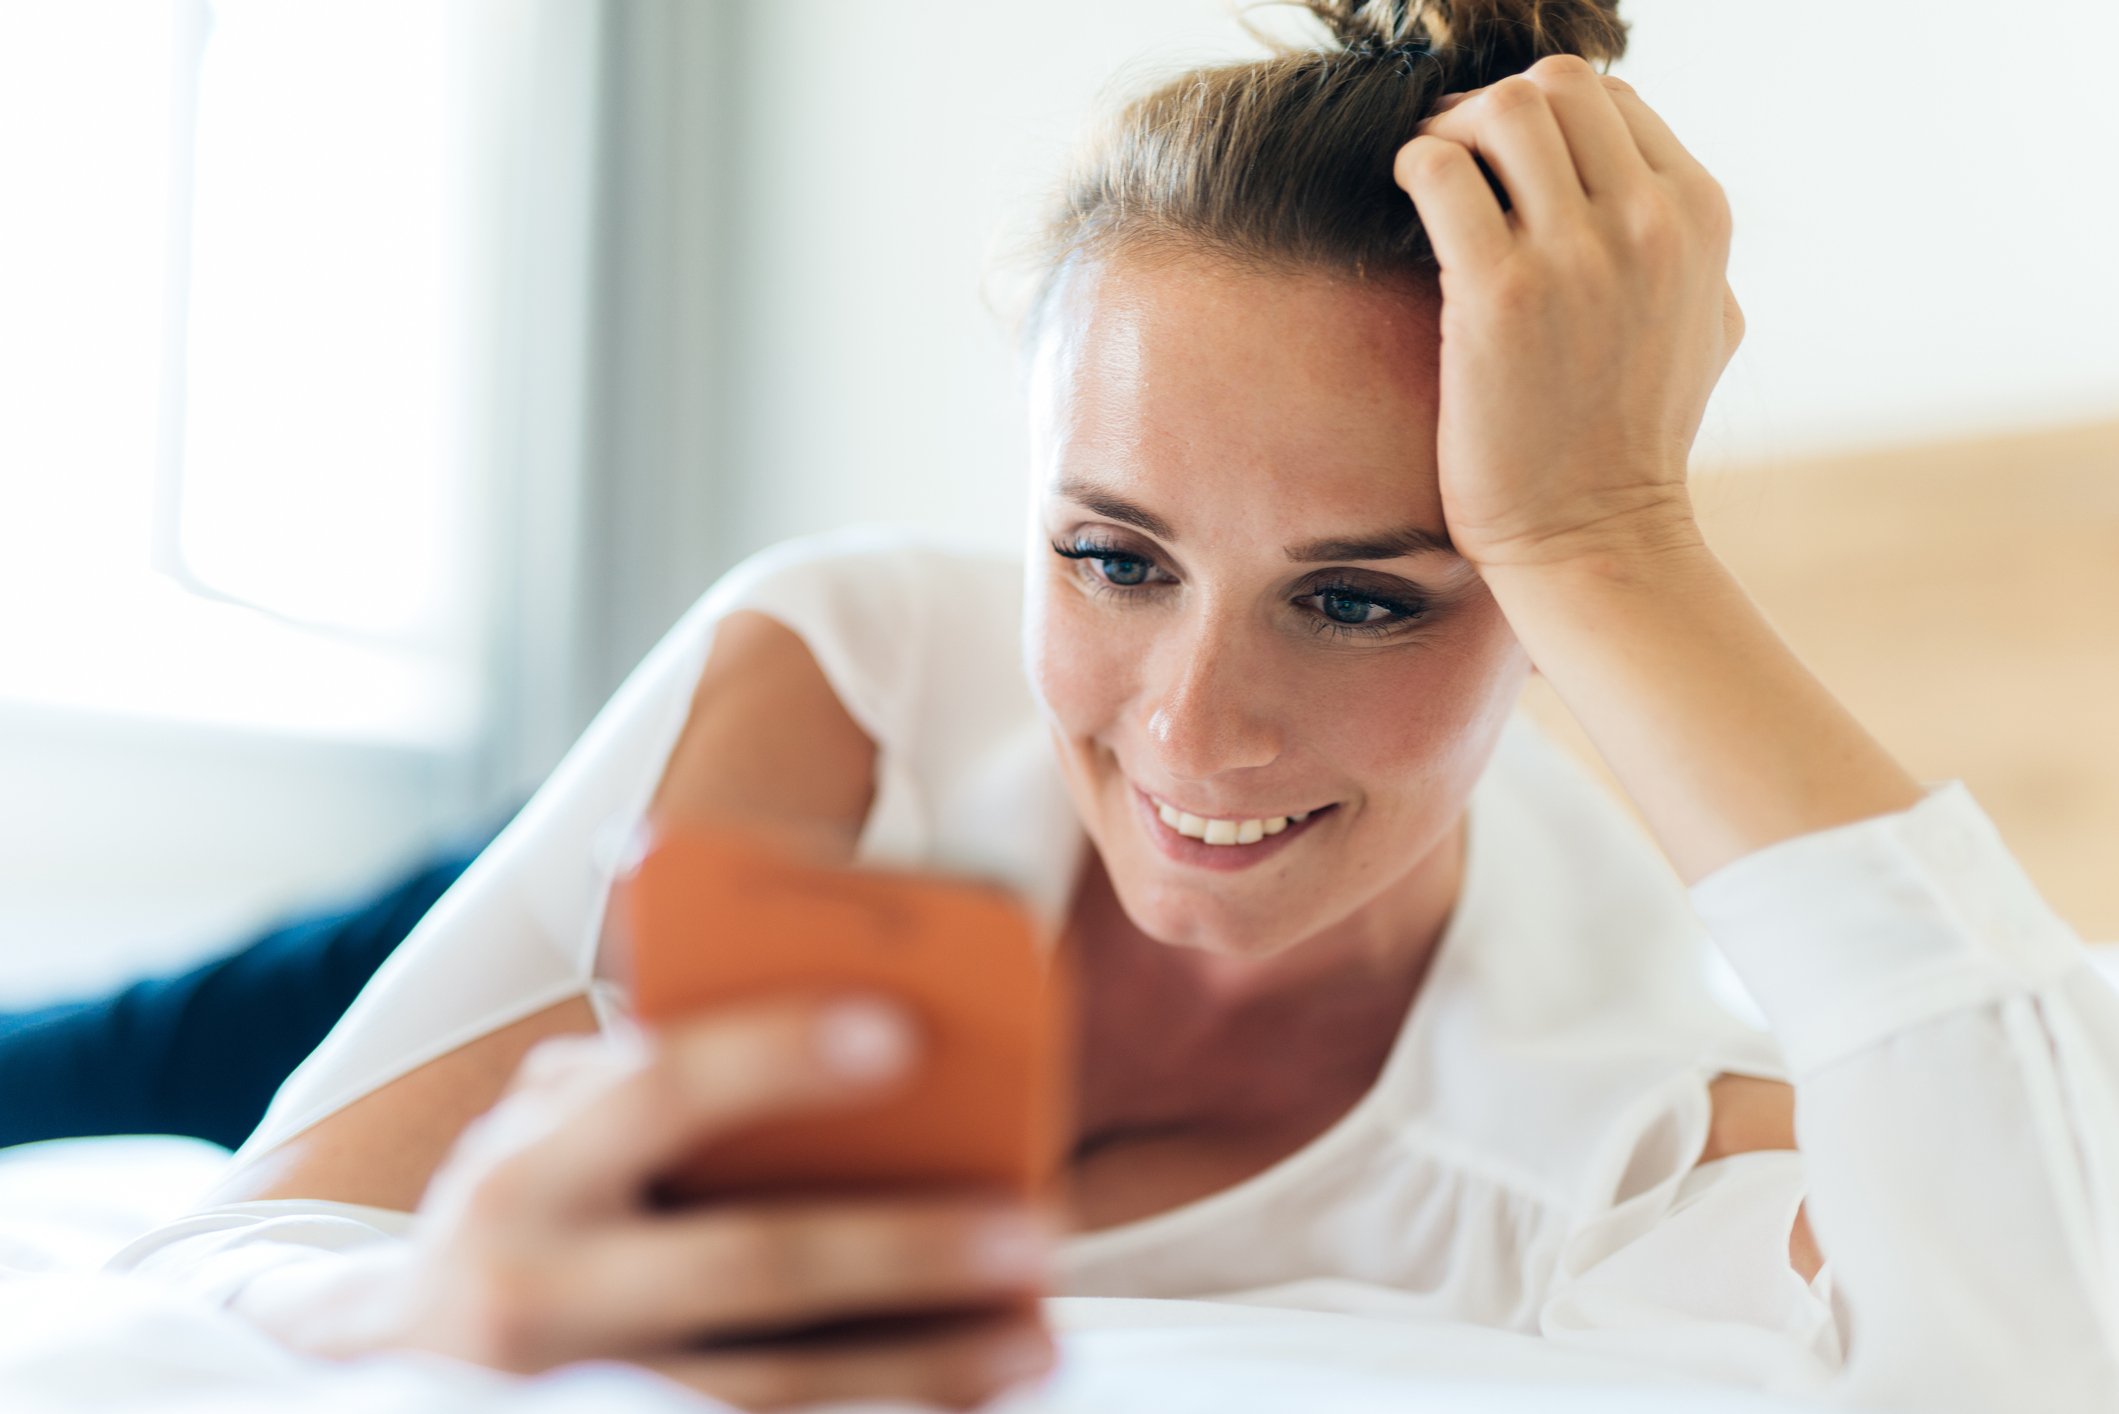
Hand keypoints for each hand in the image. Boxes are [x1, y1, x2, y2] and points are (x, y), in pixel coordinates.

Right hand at [381, 997, 1056, 1409]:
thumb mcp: (542, 1132)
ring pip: (776, 1392)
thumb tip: (818, 1021)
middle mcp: (538, 1295)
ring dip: (926, 1366)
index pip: (659, 1092)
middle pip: (750, 1263)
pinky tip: (972, 1404)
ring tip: (1039, 1336)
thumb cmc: (520, 1217)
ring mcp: (580, 1400)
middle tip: (1033, 1230)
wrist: (397, 1376)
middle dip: (905, 1247)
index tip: (902, 1034)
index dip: (775, 1057)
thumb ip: (640, 1077)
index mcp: (522, 1173)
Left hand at [1392, 55, 1743, 571]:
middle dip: (1493, 112)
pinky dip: (1412, 168)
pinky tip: (1406, 206)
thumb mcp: (1709, 323)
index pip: (1612, 98)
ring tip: (1430, 181)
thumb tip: (1648, 185)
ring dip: (1450, 130)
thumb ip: (1686, 243)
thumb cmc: (1636, 439)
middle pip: (1555, 87)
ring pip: (1500, 109)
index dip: (1546, 118)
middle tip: (1458, 162)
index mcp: (1700, 214)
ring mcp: (1576, 252)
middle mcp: (1648, 219)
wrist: (1596, 535)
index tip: (1504, 163)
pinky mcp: (1500, 292)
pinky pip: (1439, 170)